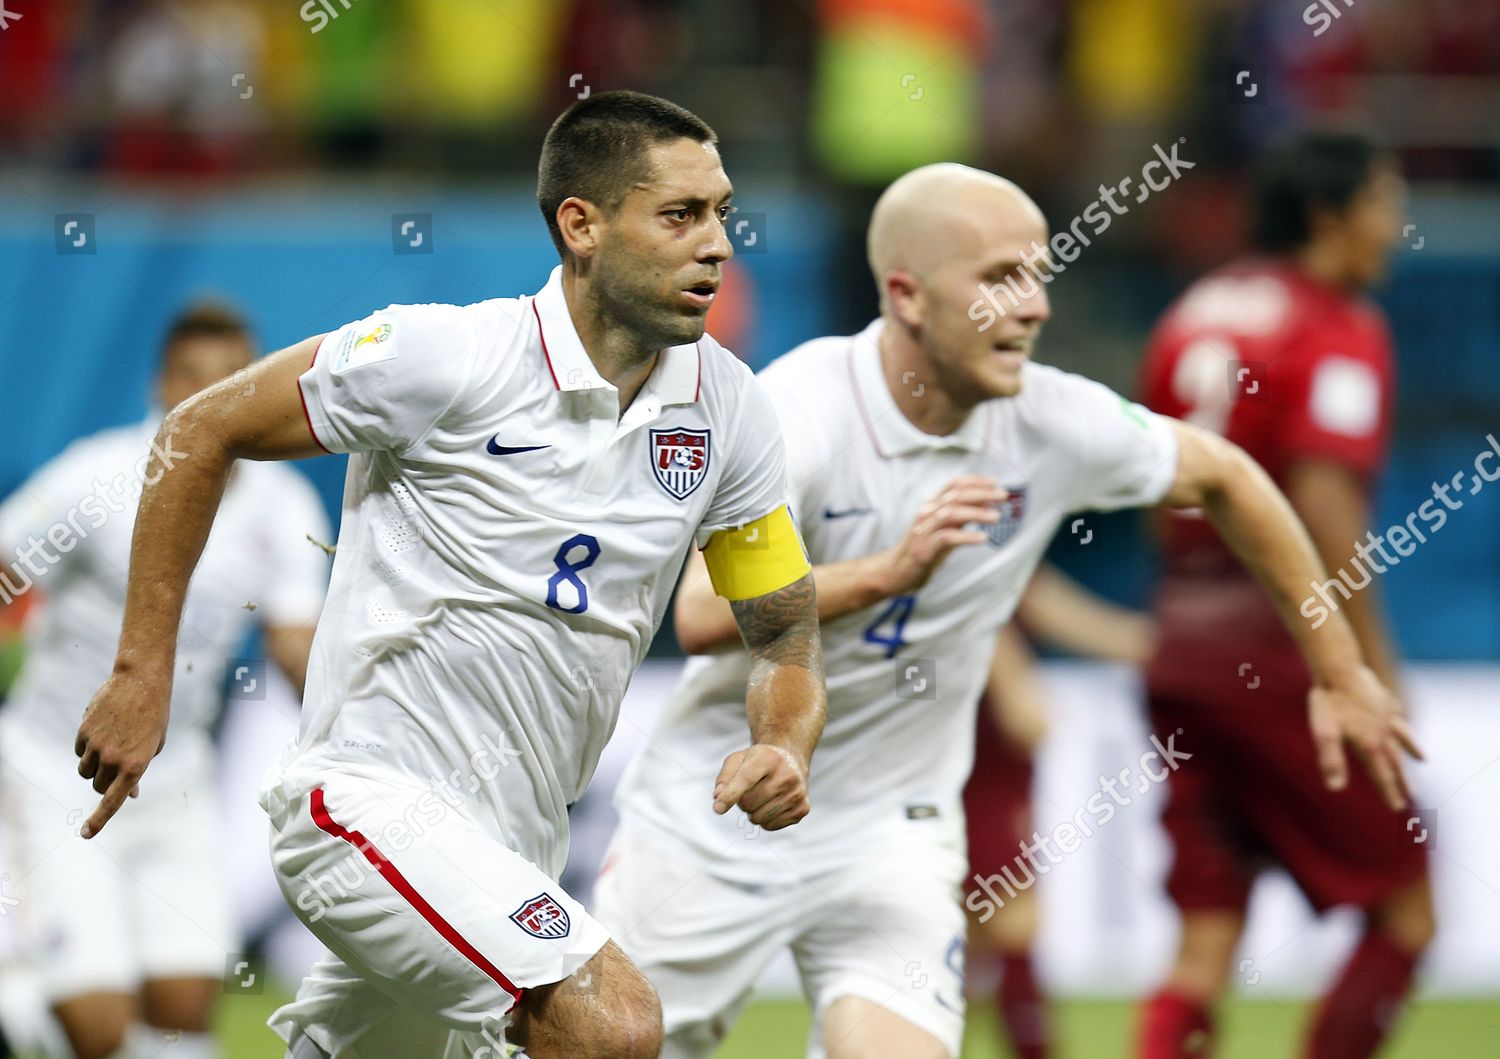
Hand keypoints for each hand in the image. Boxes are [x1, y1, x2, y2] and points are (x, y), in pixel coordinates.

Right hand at [74, 670, 170, 837]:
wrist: (141, 682)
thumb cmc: (154, 716)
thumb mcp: (153, 746)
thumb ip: (138, 771)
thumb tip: (129, 794)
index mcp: (135, 766)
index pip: (112, 801)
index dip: (98, 820)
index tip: (85, 834)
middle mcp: (113, 759)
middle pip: (98, 786)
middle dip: (104, 783)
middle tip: (116, 768)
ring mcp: (97, 746)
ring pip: (85, 771)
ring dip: (94, 766)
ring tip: (111, 746)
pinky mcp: (84, 732)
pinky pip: (80, 752)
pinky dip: (88, 748)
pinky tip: (103, 731)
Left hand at [712, 744, 809, 830]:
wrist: (791, 760)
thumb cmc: (759, 761)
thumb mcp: (739, 759)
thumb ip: (725, 776)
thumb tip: (718, 797)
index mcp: (768, 758)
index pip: (745, 780)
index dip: (730, 795)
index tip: (717, 809)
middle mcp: (787, 775)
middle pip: (749, 803)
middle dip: (742, 801)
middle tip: (750, 790)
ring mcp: (797, 792)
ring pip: (758, 818)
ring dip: (752, 812)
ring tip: (761, 796)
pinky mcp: (803, 808)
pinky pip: (770, 826)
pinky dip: (765, 820)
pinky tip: (772, 804)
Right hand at [885, 476, 1007, 593]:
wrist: (895, 573)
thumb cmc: (924, 550)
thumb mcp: (945, 530)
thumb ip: (962, 517)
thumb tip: (986, 502)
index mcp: (931, 507)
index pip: (953, 485)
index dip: (975, 481)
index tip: (995, 483)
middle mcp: (926, 514)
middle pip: (955, 496)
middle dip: (981, 493)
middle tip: (1003, 496)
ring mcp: (923, 531)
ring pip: (950, 513)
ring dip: (976, 512)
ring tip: (996, 516)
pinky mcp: (923, 550)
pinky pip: (946, 538)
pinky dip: (966, 536)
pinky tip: (982, 538)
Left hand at [1307, 663, 1422, 811]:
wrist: (1339, 669)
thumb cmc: (1328, 702)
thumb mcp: (1325, 734)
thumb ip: (1331, 761)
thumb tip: (1334, 788)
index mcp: (1369, 744)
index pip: (1380, 775)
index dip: (1388, 793)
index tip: (1396, 808)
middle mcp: (1383, 732)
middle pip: (1394, 761)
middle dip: (1401, 780)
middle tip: (1410, 796)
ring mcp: (1386, 715)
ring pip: (1402, 737)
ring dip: (1412, 750)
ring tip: (1423, 760)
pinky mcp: (1385, 699)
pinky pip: (1397, 714)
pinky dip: (1402, 722)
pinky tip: (1402, 720)